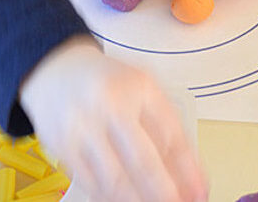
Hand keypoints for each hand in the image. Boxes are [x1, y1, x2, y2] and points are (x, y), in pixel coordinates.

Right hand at [19, 35, 208, 201]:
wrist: (58, 68)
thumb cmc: (108, 82)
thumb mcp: (143, 90)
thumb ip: (167, 126)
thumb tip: (191, 175)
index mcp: (139, 86)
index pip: (171, 134)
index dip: (188, 169)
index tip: (200, 191)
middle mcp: (111, 103)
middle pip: (143, 161)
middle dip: (164, 192)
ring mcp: (84, 125)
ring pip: (115, 179)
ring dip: (137, 200)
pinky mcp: (62, 144)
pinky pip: (91, 183)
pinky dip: (110, 197)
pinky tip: (123, 197)